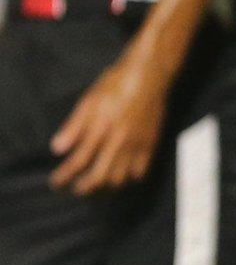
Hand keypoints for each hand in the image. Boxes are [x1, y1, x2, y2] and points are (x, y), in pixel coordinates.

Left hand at [50, 52, 169, 194]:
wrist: (149, 75)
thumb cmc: (116, 84)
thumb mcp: (88, 100)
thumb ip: (73, 126)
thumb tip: (57, 149)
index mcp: (100, 129)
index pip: (77, 162)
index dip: (64, 176)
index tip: (56, 182)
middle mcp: (118, 140)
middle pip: (98, 177)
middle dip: (83, 189)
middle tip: (76, 190)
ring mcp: (135, 144)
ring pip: (119, 178)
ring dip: (104, 187)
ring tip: (97, 185)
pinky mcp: (150, 143)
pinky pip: (140, 171)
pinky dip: (129, 178)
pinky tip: (122, 175)